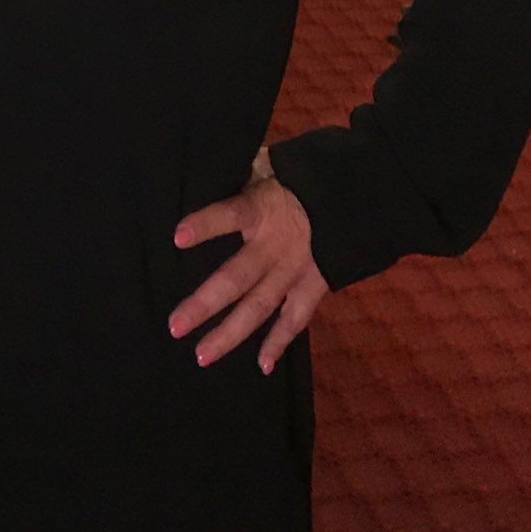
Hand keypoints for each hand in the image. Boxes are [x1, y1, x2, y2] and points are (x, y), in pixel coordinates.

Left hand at [168, 149, 328, 372]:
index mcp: (262, 208)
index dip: (206, 225)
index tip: (177, 236)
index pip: (231, 214)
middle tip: (175, 326)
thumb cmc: (295, 178)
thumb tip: (204, 166)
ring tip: (201, 355)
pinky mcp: (314, 286)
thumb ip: (240, 172)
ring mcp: (295, 269)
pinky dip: (280, 342)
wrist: (354, 195)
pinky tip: (261, 366)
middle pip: (238, 277)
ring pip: (260, 306)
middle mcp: (276, 244)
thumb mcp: (268, 165)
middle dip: (206, 303)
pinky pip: (295, 318)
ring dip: (231, 333)